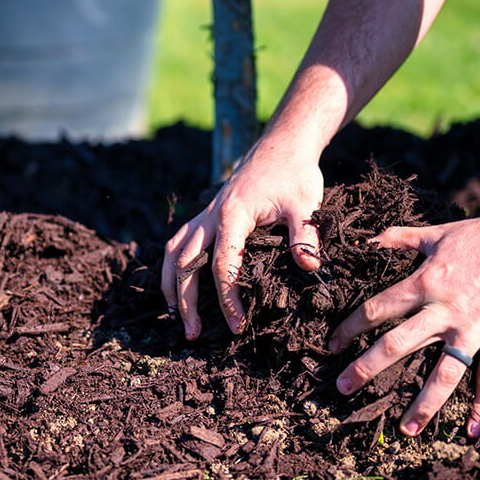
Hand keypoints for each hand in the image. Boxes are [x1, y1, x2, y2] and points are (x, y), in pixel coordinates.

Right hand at [162, 133, 324, 338]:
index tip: (237, 325)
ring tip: (175, 316)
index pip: (222, 265)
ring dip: (170, 285)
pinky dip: (172, 265)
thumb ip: (305, 235)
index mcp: (232, 215)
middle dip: (186, 301)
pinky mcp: (207, 215)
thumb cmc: (295, 174)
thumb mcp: (305, 203)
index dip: (227, 299)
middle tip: (193, 334)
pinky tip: (176, 285)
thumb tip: (308, 267)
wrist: (282, 145)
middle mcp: (211, 215)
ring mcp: (205, 214)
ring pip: (173, 252)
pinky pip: (179, 241)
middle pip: (186, 263)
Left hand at [328, 209, 479, 438]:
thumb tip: (369, 240)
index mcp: (425, 282)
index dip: (350, 328)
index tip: (332, 345)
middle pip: (397, 345)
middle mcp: (445, 310)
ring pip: (444, 373)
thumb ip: (400, 238)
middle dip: (367, 368)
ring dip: (424, 404)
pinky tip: (472, 430)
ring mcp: (475, 328)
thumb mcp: (437, 233)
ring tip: (407, 430)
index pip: (377, 310)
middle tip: (343, 388)